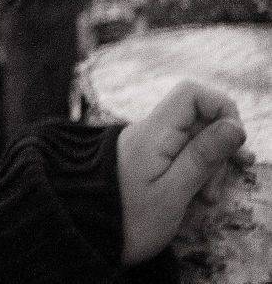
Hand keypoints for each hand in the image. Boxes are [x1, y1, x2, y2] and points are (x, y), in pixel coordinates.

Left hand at [116, 80, 252, 264]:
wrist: (92, 232)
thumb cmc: (132, 219)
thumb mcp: (173, 192)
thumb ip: (203, 157)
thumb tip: (235, 126)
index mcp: (153, 133)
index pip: (191, 94)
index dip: (221, 110)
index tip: (234, 145)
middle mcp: (150, 131)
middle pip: (199, 121)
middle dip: (217, 152)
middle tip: (212, 190)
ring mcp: (151, 145)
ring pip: (196, 142)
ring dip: (209, 169)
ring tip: (204, 200)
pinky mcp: (153, 160)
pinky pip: (184, 157)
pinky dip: (198, 175)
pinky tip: (200, 197)